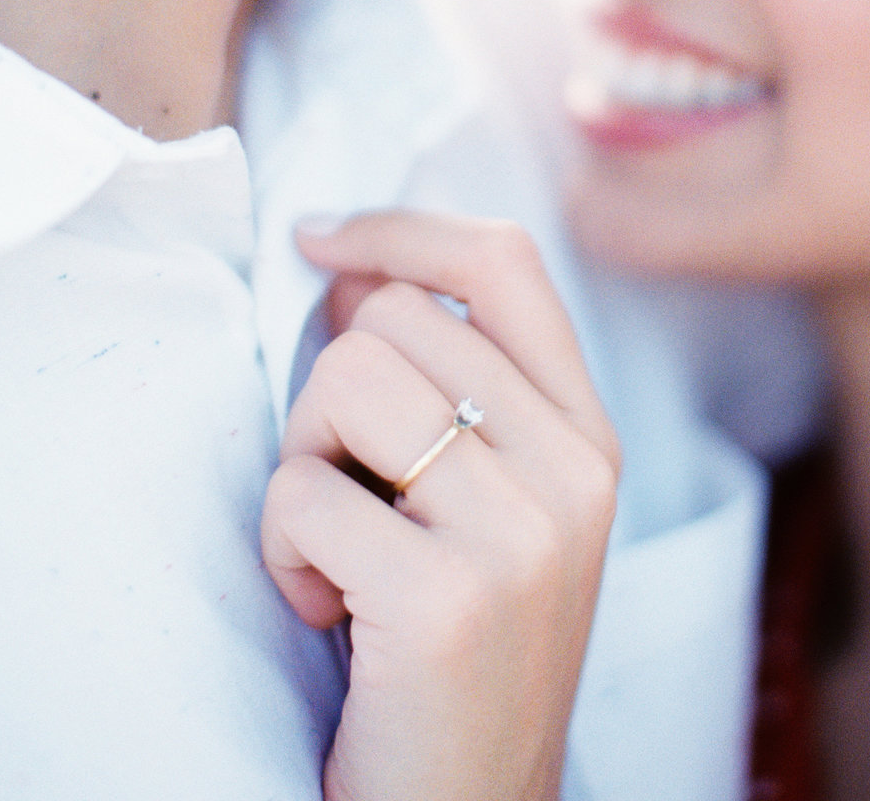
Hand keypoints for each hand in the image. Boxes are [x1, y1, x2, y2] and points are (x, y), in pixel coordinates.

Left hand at [261, 211, 620, 800]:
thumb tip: (351, 267)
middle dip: (327, 395)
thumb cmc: (452, 643)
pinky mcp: (448, 598)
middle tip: (348, 490)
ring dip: (302, 465)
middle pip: (392, 317)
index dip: (401, 228)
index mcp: (586, 434)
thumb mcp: (477, 498)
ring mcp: (521, 533)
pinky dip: (283, 550)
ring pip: (343, 380)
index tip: (321, 239)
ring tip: (337, 550)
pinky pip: (301, 492)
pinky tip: (330, 614)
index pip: (502, 260)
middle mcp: (574, 470)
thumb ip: (436, 381)